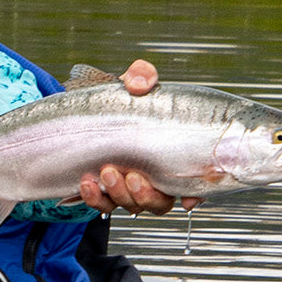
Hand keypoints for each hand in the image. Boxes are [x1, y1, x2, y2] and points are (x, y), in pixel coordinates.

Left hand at [77, 59, 200, 216]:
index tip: (187, 199)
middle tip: (133, 175)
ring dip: (120, 194)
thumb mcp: (135, 82)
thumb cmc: (124, 99)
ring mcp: (130, 189)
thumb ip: (142, 76)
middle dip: (146, 194)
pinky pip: (103, 205)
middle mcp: (155, 179)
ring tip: (107, 171)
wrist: (91, 111)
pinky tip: (87, 183)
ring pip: (133, 206)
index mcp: (171, 156)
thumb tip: (139, 85)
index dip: (194, 194)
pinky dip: (96, 199)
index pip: (192, 182)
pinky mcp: (106, 193)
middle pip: (160, 202)